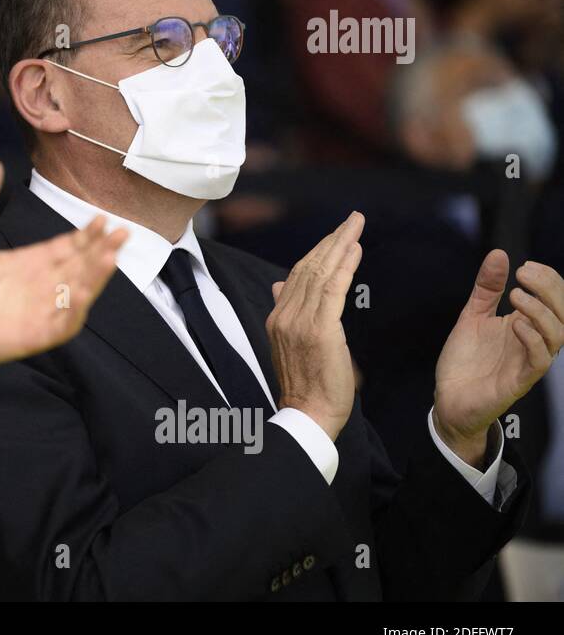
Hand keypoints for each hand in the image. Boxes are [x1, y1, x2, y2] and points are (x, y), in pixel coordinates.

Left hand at [0, 160, 125, 381]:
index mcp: (24, 263)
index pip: (66, 247)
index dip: (87, 235)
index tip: (102, 217)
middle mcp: (36, 286)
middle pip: (80, 266)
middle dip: (103, 250)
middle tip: (122, 231)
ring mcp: (38, 311)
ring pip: (79, 291)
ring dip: (97, 274)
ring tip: (111, 253)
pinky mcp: (33, 335)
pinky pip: (65, 323)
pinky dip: (77, 307)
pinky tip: (85, 289)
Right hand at [266, 212, 364, 440]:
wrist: (308, 414)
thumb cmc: (307, 385)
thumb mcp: (291, 345)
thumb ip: (288, 314)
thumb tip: (279, 286)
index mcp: (277, 318)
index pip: (296, 275)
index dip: (317, 252)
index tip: (336, 235)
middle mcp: (284, 315)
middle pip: (307, 267)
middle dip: (331, 240)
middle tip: (352, 219)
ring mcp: (299, 322)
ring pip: (320, 272)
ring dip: (340, 245)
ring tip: (356, 225)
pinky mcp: (320, 329)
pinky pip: (333, 288)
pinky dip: (344, 266)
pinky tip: (355, 249)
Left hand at [433, 252, 563, 466]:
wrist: (449, 399)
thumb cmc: (465, 361)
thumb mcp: (473, 316)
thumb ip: (487, 288)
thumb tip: (499, 254)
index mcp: (526, 325)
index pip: (554, 299)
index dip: (549, 280)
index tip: (526, 266)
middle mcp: (533, 342)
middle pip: (563, 314)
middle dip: (550, 290)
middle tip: (525, 274)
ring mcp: (528, 362)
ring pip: (557, 336)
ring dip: (541, 312)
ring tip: (516, 296)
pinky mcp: (519, 381)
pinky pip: (539, 361)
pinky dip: (532, 339)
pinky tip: (515, 325)